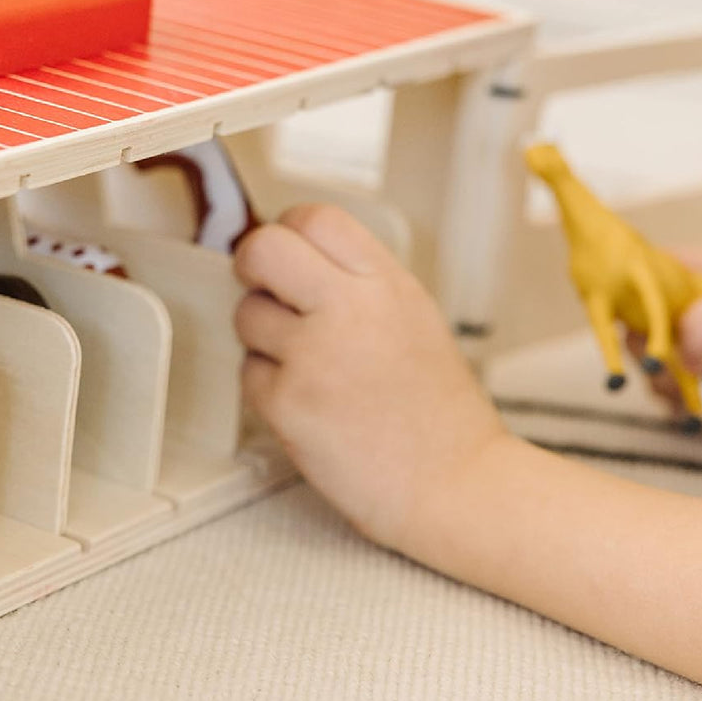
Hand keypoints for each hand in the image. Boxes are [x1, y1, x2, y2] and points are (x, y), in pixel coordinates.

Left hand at [232, 205, 509, 549]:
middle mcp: (348, 310)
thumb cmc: (440, 412)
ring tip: (306, 362)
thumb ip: (361, 284)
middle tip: (263, 285)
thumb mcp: (415, 318)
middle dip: (253, 264)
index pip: (315, 218)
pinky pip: (250, 374)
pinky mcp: (287, 404)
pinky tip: (310, 402)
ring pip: (247, 314)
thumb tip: (299, 261)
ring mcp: (313, 356)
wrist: (454, 482)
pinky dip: (270, 387)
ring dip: (264, 334)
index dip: (291, 230)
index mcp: (387, 284)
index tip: (289, 250)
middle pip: (263, 248)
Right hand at [628, 246, 701, 454]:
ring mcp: (699, 352)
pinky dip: (698, 418)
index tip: (649, 331)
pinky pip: (675, 407)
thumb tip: (672, 357)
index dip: (630, 298)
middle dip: (658, 360)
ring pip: (652, 374)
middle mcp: (694, 310)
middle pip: (635, 330)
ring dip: (682, 394)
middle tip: (695, 372)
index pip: (640, 271)